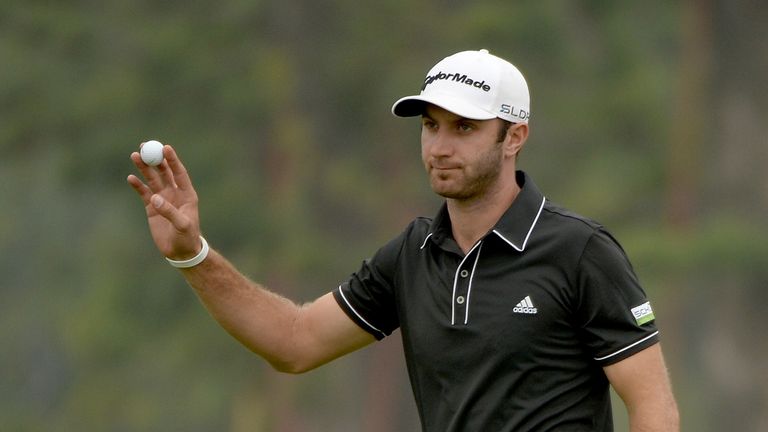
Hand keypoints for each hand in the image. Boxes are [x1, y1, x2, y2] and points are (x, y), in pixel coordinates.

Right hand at [127, 145, 202, 259]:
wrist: (180, 251)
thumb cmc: (186, 237)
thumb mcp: (182, 225)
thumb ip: (169, 211)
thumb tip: (155, 197)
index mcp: (187, 194)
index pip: (179, 172)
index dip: (172, 160)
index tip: (165, 147)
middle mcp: (175, 193)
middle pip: (163, 171)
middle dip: (155, 158)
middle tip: (145, 147)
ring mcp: (162, 199)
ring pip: (152, 179)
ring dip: (144, 168)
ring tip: (134, 156)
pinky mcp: (152, 207)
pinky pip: (143, 192)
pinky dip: (137, 185)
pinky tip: (131, 178)